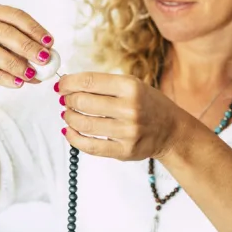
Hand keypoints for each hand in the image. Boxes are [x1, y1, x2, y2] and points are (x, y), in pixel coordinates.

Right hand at [0, 2, 54, 89]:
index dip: (33, 28)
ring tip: (31, 75)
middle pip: (3, 31)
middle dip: (27, 46)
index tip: (49, 42)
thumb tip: (49, 58)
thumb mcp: (4, 44)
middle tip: (44, 59)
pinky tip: (17, 83)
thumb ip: (24, 48)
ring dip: (15, 64)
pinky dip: (3, 78)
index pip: (14, 15)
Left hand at [57, 72, 192, 160]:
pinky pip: (90, 146)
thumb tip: (68, 85)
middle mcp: (129, 108)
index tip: (60, 85)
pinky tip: (70, 131)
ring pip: (83, 124)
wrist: (171, 131)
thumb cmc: (147, 105)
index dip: (68, 83)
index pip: (89, 81)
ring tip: (68, 115)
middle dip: (68, 100)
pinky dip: (74, 138)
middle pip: (83, 102)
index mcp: (131, 87)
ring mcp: (127, 131)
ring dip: (69, 118)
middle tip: (66, 101)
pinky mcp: (124, 150)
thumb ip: (104, 85)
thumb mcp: (132, 86)